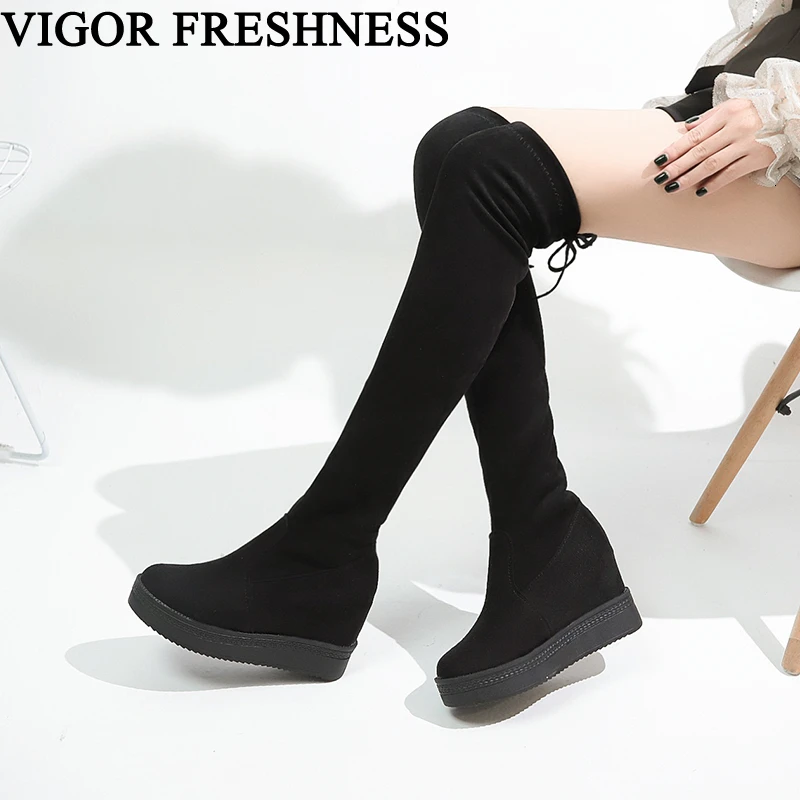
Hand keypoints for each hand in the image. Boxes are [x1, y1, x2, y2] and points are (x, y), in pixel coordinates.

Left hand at [650, 97, 774, 196]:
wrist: (791, 113)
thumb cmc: (758, 110)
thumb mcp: (734, 106)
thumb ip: (708, 117)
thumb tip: (684, 128)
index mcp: (727, 113)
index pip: (694, 135)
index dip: (674, 150)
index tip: (658, 162)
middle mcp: (735, 128)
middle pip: (699, 152)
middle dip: (677, 167)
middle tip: (660, 179)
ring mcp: (747, 143)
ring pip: (712, 164)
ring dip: (690, 177)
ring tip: (674, 187)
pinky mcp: (758, 157)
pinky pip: (731, 173)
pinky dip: (715, 183)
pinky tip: (700, 191)